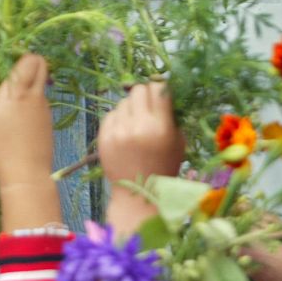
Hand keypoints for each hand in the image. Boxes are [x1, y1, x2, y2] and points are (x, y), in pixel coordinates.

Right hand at [0, 54, 61, 232]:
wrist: (25, 173)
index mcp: (18, 90)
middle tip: (10, 77)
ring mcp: (45, 106)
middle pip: (41, 64)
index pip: (30, 58)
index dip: (19, 56)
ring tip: (8, 104)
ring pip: (40, 82)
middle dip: (28, 64)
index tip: (5, 65)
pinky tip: (18, 118)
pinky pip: (40, 99)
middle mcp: (35, 94)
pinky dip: (30, 100)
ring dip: (27, 84)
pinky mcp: (49, 118)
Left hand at [98, 82, 185, 232]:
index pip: (158, 89)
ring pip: (123, 102)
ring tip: (136, 125)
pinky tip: (125, 133)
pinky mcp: (103, 136)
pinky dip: (118, 120)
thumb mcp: (178, 142)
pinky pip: (111, 115)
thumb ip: (172, 116)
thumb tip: (164, 91)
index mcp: (160, 127)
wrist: (138, 193)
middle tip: (147, 107)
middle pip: (138, 90)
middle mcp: (137, 126)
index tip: (160, 94)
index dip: (160, 88)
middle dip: (144, 96)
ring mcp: (118, 131)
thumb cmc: (164, 167)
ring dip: (130, 109)